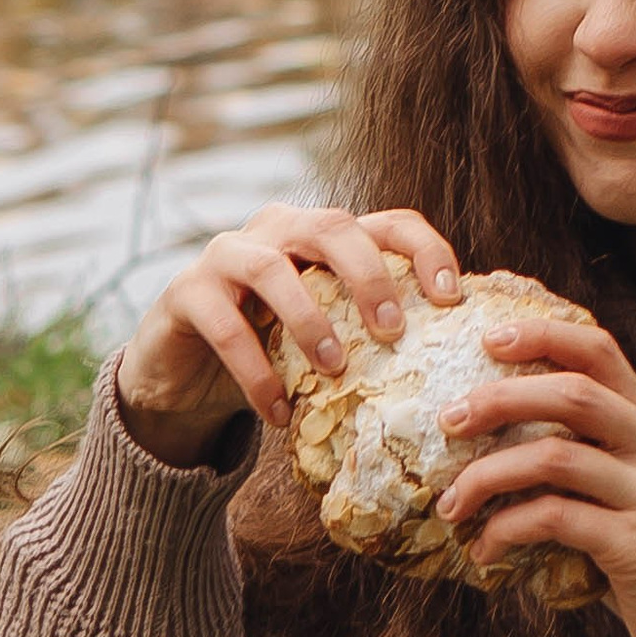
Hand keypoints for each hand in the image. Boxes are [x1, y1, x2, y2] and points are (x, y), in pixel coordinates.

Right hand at [114, 202, 463, 466]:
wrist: (182, 374)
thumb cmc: (271, 352)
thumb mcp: (328, 335)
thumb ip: (371, 333)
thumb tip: (453, 368)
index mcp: (323, 236)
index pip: (387, 222)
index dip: (425, 250)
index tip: (451, 298)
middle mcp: (275, 230)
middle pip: (330, 226)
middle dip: (368, 275)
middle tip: (394, 329)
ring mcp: (226, 255)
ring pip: (271, 268)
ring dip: (309, 320)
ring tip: (335, 368)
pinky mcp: (185, 292)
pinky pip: (225, 326)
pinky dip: (255, 372)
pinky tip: (278, 413)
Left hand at [438, 317, 635, 636]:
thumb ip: (593, 457)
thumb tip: (496, 437)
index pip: (601, 353)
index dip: (544, 335)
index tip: (488, 338)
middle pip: (573, 395)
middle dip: (500, 399)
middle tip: (449, 421)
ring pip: (555, 458)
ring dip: (488, 476)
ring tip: (452, 504)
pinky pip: (555, 520)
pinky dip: (506, 531)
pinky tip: (486, 551)